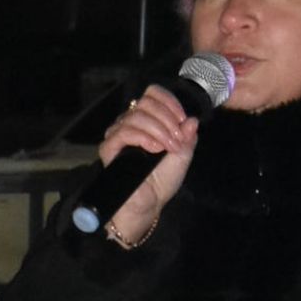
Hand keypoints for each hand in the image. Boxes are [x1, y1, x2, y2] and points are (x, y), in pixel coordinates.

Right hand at [91, 83, 199, 247]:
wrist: (148, 205)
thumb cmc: (161, 182)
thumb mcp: (182, 156)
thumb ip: (187, 137)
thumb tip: (192, 119)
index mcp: (147, 120)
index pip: (152, 94)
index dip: (169, 102)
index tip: (183, 119)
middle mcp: (130, 123)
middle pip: (145, 102)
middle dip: (167, 119)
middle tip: (177, 139)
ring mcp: (118, 134)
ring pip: (136, 115)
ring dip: (159, 130)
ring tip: (169, 147)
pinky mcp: (109, 148)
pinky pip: (124, 132)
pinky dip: (143, 137)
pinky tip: (155, 148)